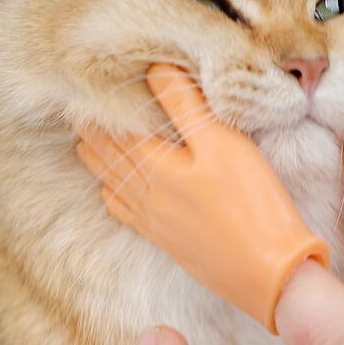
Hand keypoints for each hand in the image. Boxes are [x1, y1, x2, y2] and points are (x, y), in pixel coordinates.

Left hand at [77, 65, 328, 331]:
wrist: (270, 274)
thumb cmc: (252, 203)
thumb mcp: (223, 143)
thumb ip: (185, 106)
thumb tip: (155, 70)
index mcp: (156, 166)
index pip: (119, 129)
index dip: (102, 108)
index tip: (83, 90)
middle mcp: (147, 194)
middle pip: (112, 157)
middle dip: (93, 133)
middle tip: (74, 114)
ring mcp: (157, 220)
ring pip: (116, 184)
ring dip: (98, 162)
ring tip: (82, 145)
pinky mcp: (170, 240)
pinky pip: (129, 214)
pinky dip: (115, 198)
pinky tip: (110, 194)